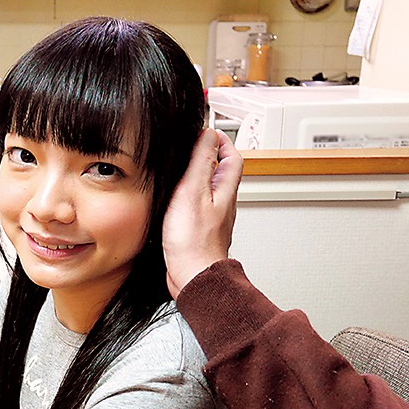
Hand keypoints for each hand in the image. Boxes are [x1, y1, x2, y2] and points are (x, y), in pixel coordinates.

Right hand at [162, 128, 242, 298]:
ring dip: (198, 177)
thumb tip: (207, 135)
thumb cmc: (194, 241)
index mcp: (225, 191)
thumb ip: (200, 162)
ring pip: (210, 191)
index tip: (207, 132)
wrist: (193, 276)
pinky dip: (189, 198)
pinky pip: (198, 208)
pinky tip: (175, 202)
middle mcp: (223, 204)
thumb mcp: (193, 191)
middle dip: (210, 157)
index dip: (222, 142)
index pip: (232, 157)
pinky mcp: (200, 232)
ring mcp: (213, 219)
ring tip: (182, 170)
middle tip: (194, 147)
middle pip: (222, 173)